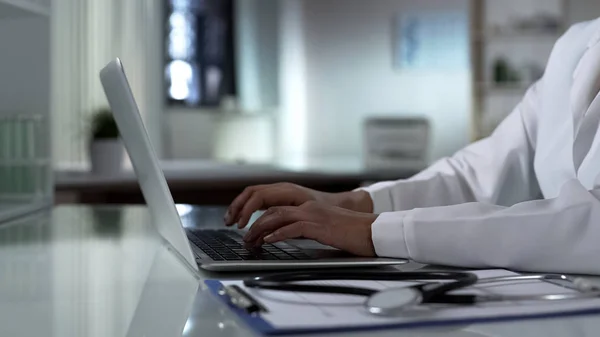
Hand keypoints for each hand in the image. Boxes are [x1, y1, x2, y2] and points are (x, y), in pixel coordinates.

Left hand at [242, 201, 377, 256]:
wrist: (371, 231)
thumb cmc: (351, 233)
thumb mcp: (324, 229)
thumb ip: (306, 229)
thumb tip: (287, 237)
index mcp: (309, 207)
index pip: (278, 208)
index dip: (261, 218)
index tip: (251, 231)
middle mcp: (308, 208)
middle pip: (273, 210)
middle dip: (255, 224)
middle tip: (245, 238)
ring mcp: (313, 215)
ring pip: (278, 216)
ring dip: (261, 229)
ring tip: (251, 241)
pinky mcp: (319, 226)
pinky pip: (293, 228)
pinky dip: (277, 234)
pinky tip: (268, 241)